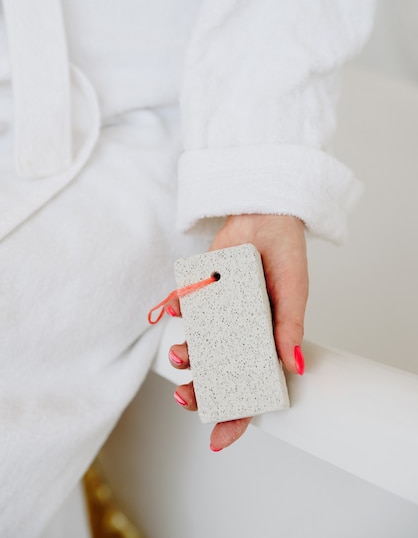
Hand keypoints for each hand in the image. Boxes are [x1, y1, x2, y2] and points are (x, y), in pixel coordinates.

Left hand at [167, 214, 307, 450]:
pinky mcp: (200, 291)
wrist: (265, 216)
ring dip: (185, 357)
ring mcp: (217, 313)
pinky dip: (176, 312)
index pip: (250, 387)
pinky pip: (184, 308)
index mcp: (264, 340)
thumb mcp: (293, 293)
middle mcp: (238, 332)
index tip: (217, 440)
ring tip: (183, 356)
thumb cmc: (285, 256)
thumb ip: (290, 328)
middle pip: (216, 374)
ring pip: (197, 347)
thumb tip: (293, 365)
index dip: (236, 416)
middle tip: (185, 396)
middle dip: (199, 392)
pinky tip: (173, 311)